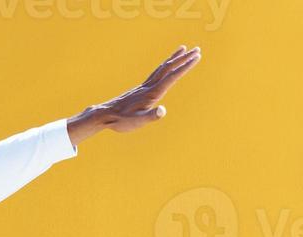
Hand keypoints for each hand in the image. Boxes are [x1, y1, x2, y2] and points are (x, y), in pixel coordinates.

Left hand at [67, 45, 201, 144]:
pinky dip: (164, 67)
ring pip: (161, 69)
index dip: (185, 66)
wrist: (104, 115)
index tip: (197, 56)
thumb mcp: (137, 122)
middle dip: (183, 59)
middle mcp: (149, 87)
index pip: (172, 76)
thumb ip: (150, 116)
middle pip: (168, 68)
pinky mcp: (140, 90)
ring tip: (183, 49)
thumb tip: (162, 111)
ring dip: (173, 59)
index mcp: (152, 93)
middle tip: (197, 49)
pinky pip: (155, 74)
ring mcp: (144, 87)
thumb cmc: (121, 121)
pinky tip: (165, 67)